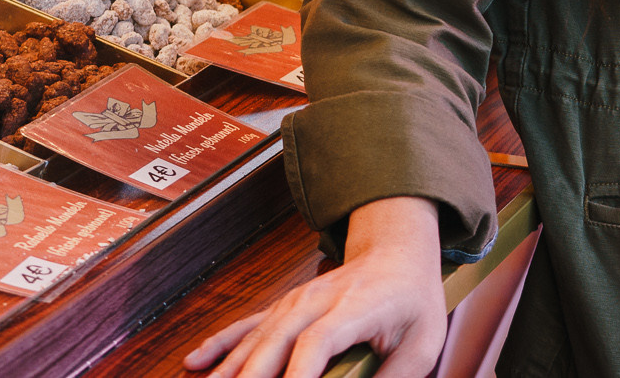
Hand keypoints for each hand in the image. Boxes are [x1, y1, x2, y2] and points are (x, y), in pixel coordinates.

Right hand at [185, 197, 446, 377]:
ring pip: (256, 337)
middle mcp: (317, 300)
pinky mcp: (284, 307)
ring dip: (230, 369)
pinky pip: (247, 327)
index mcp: (354, 307)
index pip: (317, 341)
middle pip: (276, 340)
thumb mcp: (424, 342)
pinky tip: (195, 362)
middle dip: (252, 377)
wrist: (397, 254)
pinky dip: (220, 345)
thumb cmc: (413, 301)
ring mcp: (295, 301)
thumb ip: (396, 376)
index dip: (299, 373)